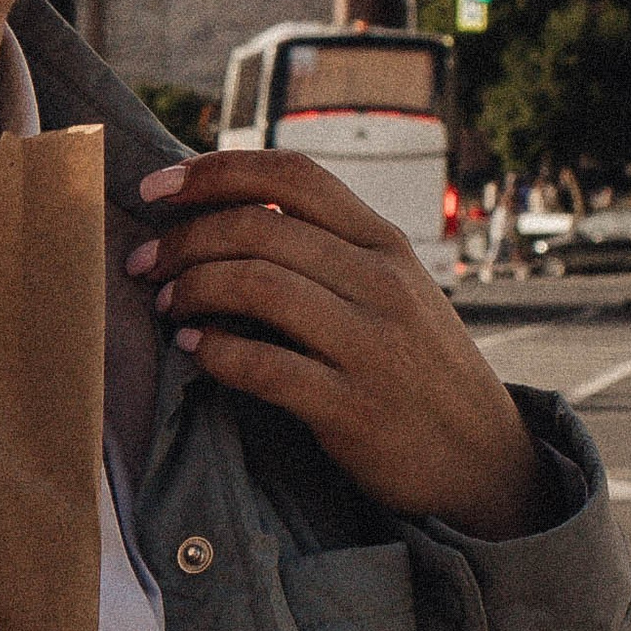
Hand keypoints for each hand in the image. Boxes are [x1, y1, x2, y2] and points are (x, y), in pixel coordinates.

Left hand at [130, 149, 553, 540]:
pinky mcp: (355, 407)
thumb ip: (330, 250)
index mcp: (385, 243)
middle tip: (145, 262)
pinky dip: (217, 353)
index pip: (293, 175)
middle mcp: (381, 282)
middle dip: (184, 238)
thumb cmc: (418, 368)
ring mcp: (371, 344)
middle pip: (260, 226)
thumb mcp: (394, 289)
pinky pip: (266, 366)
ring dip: (194, 289)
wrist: (485, 460)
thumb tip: (232, 212)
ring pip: (257, 285)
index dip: (216, 170)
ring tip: (168, 306)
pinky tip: (196, 350)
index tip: (157, 185)